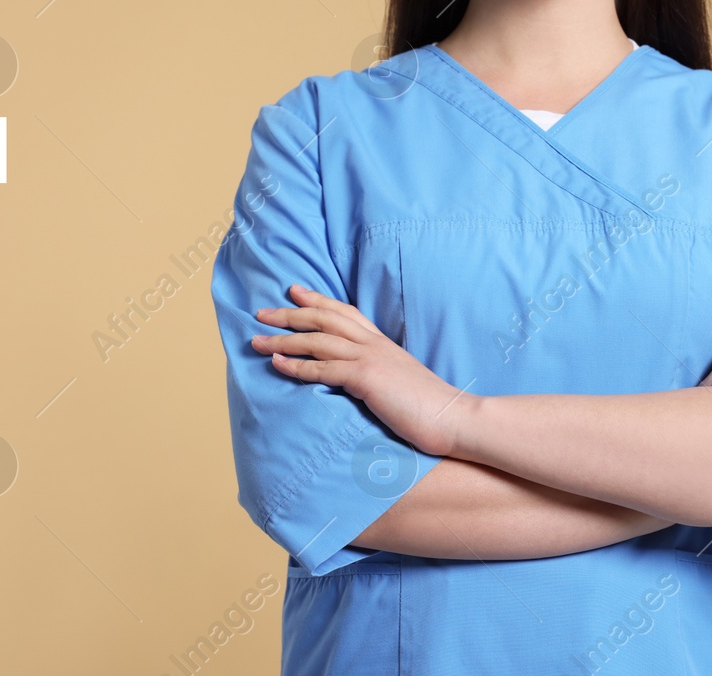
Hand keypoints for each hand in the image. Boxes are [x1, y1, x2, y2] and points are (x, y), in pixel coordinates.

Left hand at [250, 284, 471, 456]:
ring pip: (317, 340)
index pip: (344, 312)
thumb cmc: (429, 408)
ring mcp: (370, 359)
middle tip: (260, 312)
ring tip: (256, 339)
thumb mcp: (400, 380)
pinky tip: (276, 364)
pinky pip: (323, 368)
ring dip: (282, 339)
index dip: (316, 300)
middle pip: (323, 319)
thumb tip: (361, 377)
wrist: (456, 419)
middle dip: (289, 314)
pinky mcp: (367, 379)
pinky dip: (296, 365)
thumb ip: (380, 371)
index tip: (294, 292)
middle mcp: (373, 344)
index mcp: (382, 342)